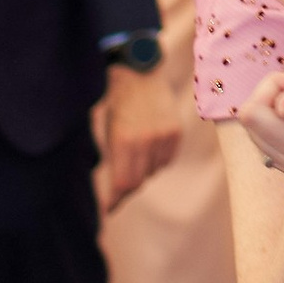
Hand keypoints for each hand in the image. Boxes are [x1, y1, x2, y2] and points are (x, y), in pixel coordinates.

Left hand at [101, 59, 182, 213]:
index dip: (115, 199)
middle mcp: (146, 140)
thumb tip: (113, 190)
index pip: (123, 183)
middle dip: (128, 186)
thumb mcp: (107, 131)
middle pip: (139, 181)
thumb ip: (111, 160)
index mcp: (123, 140)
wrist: (140, 74)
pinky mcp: (176, 132)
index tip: (108, 208)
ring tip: (135, 151)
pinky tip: (150, 143)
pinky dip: (157, 159)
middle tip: (119, 183)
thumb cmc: (116, 104)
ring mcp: (164, 136)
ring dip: (144, 169)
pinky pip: (167, 160)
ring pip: (154, 171)